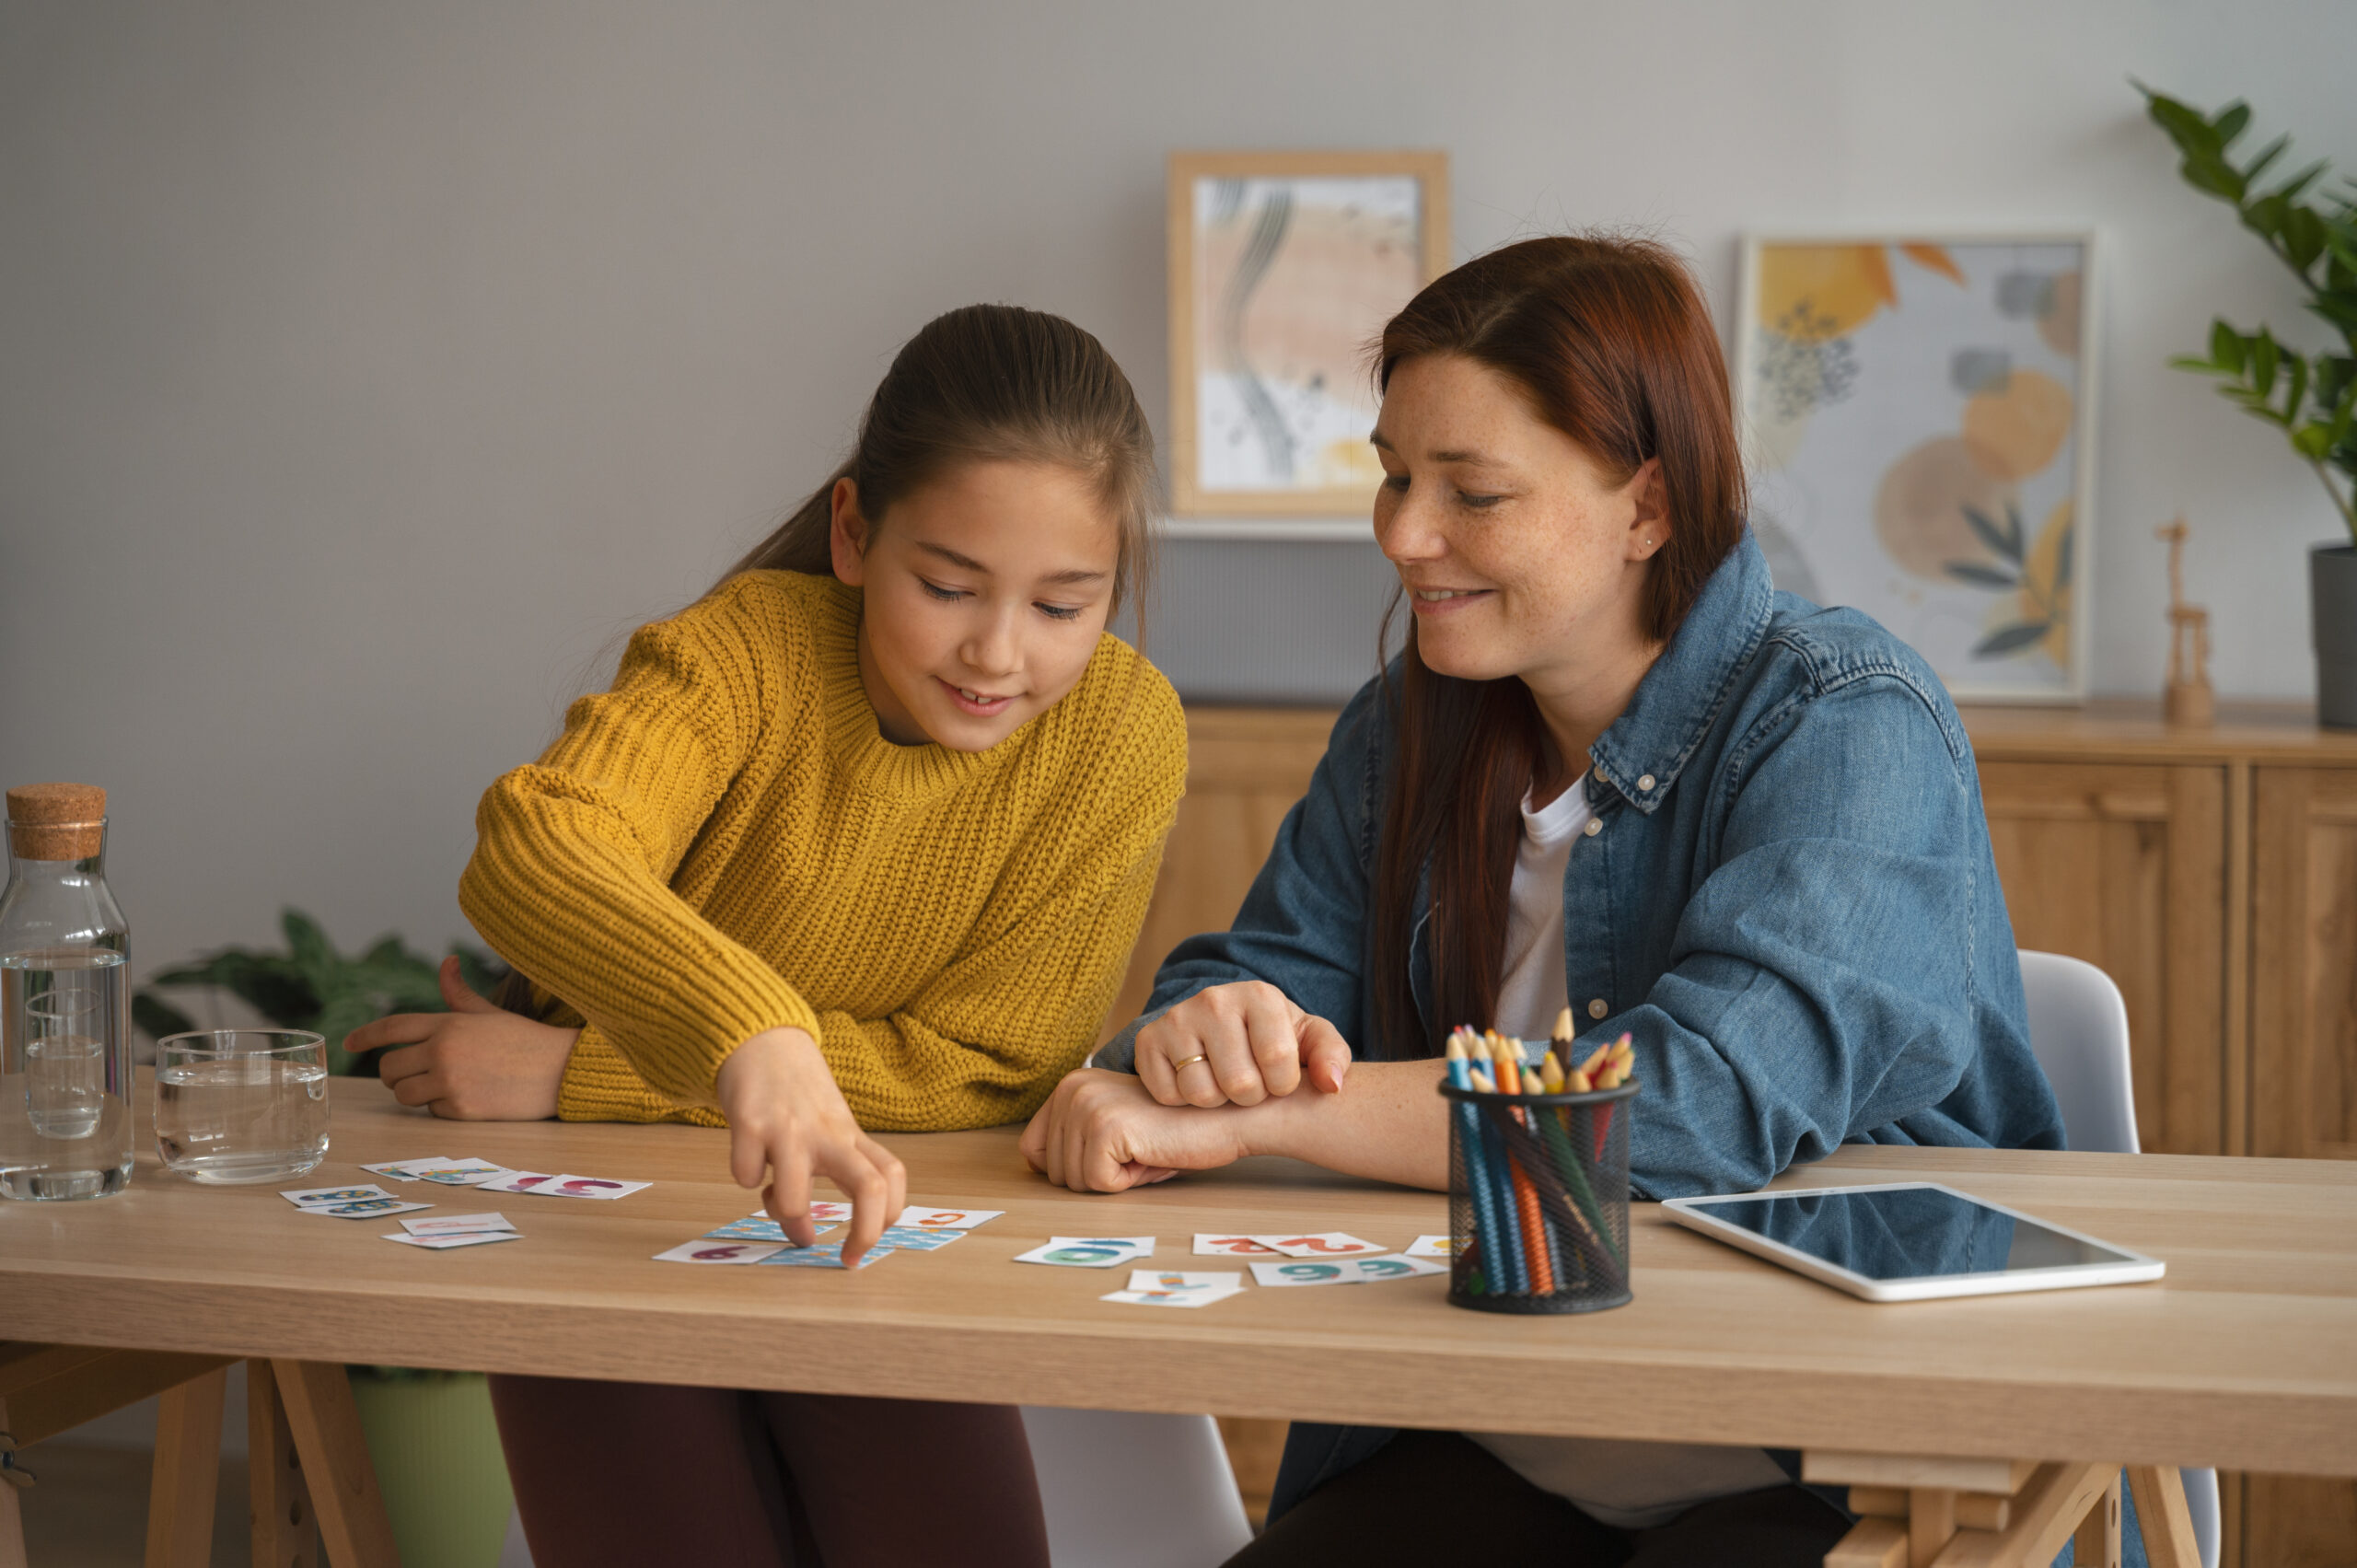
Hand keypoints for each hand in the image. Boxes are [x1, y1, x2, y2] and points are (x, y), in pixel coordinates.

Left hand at [360, 957, 575, 1119]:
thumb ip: (459, 995)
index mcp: (448, 1023)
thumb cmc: (526, 1040)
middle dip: (394, 1073)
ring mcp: (450, 1081)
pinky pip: (431, 1111)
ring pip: (404, 1094)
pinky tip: (470, 1097)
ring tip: (445, 1085)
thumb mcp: (489, 1014)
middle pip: (389, 1068)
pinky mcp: (461, 1109)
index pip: (392, 1027)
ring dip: (416, 1092)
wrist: (562, 1070)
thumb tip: (446, 962)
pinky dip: (444, 1107)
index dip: (366, 1036)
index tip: (348, 1044)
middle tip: (412, 1074)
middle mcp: (443, 1051)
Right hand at [715, 1028, 905, 1265]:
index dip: (890, 1216)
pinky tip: (750, 1158)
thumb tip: (803, 1233)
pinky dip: (746, 1179)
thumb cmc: (797, 1093)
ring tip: (775, 1199)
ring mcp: (790, 1129)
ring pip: (793, 1200)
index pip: (892, 1175)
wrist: (761, 1039)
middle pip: (870, 1187)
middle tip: (848, 1258)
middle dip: (865, 1233)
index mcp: (849, 1134)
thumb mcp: (824, 1127)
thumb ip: (824, 1174)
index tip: (865, 1246)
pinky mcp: (749, 1124)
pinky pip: (745, 1177)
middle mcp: (827, 1133)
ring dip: (784, 1215)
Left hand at [1019, 1068, 1252, 1192]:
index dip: (1077, 1167)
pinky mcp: (1105, 1128)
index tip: (1117, 1148)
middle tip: (1140, 1149)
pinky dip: (1129, 1182)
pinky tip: (1152, 1154)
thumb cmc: (1174, 1129)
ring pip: (1075, 1182)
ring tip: (1147, 1150)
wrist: (1225, 1116)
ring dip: (1116, 1179)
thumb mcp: (1112, 1128)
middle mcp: (1070, 1089)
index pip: (1034, 1152)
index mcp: (1068, 1085)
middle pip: (1054, 1173)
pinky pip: (1099, 1184)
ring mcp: (1086, 1106)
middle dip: (1099, 1175)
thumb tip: (1032, 1165)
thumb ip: (1074, 1138)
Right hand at [1133, 982, 1350, 1107]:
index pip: (1279, 1063)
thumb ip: (1332, 1057)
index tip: (1279, 1077)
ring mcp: (1176, 1017)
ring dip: (1217, 1101)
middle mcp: (1214, 998)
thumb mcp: (1309, 1041)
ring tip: (1222, 1082)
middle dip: (1250, 1097)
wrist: (1219, 1027)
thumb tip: (1331, 1085)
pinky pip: (1169, 1094)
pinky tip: (1196, 1079)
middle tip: (1249, 1083)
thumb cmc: (1272, 1038)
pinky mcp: (1148, 1040)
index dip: (1283, 1085)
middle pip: (1240, 1084)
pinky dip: (1184, 1100)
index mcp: (1260, 995)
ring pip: (1201, 1093)